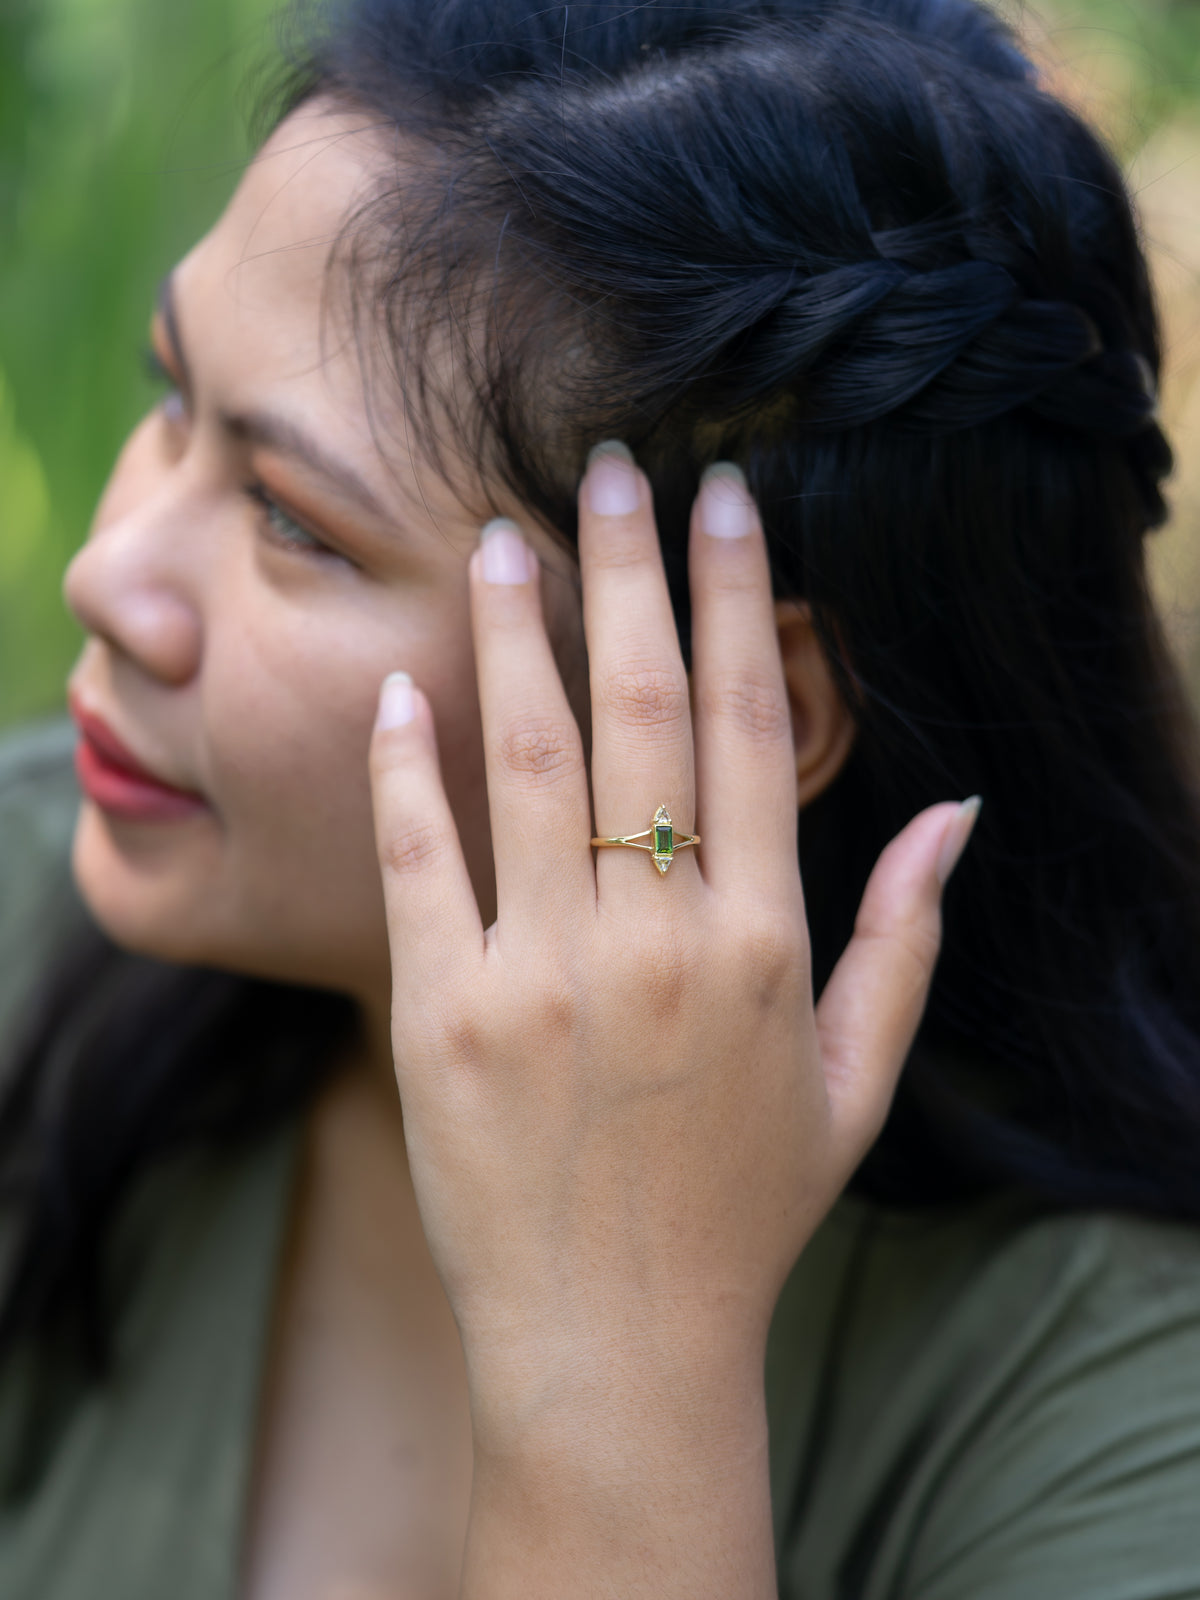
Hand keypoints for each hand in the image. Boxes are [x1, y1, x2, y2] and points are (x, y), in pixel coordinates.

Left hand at [367, 449, 976, 1591]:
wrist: (615, 1347)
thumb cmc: (742, 1211)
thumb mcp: (854, 1081)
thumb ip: (906, 937)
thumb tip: (958, 810)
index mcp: (764, 945)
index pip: (750, 730)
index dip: (739, 604)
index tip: (725, 503)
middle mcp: (656, 943)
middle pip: (641, 714)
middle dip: (628, 574)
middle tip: (606, 468)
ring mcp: (540, 976)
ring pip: (528, 765)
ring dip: (515, 639)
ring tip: (497, 540)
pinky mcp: (440, 1019)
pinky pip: (418, 865)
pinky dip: (407, 770)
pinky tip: (403, 690)